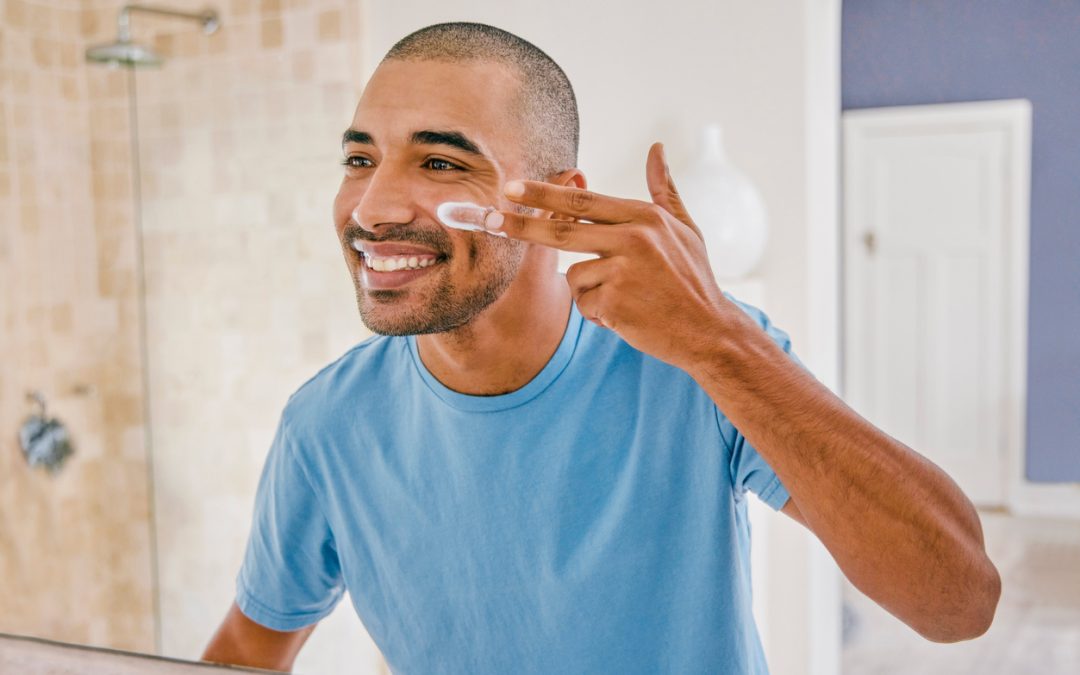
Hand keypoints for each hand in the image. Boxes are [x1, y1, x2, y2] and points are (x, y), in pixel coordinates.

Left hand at [489, 143, 732, 370]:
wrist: (709, 330)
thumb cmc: (693, 280)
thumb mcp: (684, 229)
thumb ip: (664, 189)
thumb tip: (656, 148)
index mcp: (645, 217)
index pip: (583, 201)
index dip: (543, 194)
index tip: (512, 188)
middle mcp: (634, 238)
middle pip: (562, 229)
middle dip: (522, 224)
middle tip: (490, 217)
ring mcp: (624, 269)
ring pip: (575, 275)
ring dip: (590, 292)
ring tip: (626, 298)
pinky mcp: (616, 300)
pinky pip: (584, 303)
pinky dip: (599, 313)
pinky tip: (627, 315)